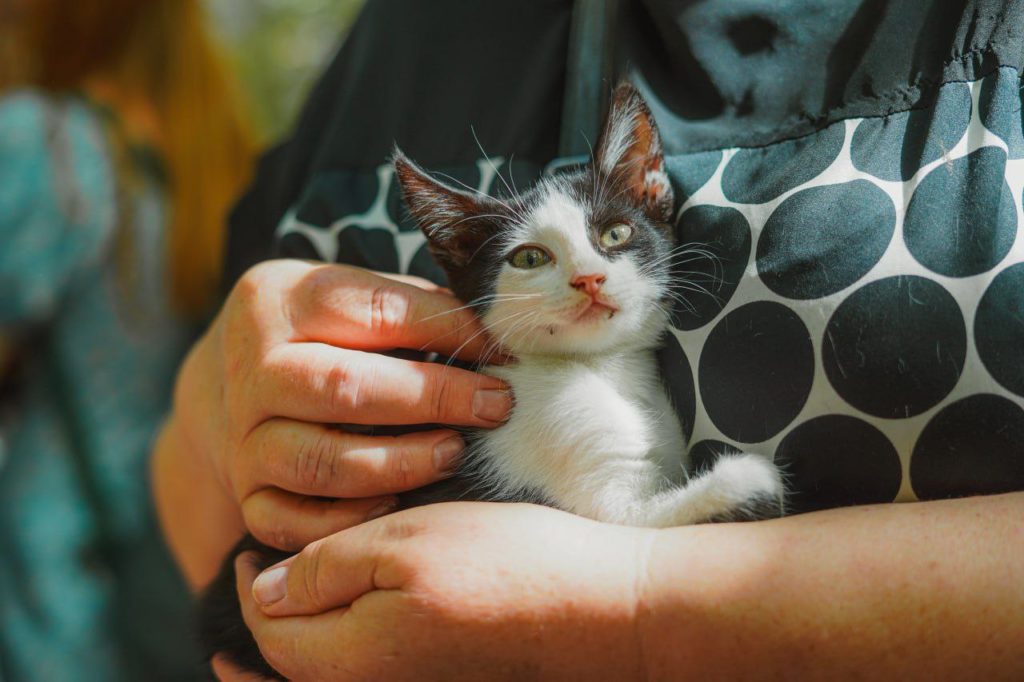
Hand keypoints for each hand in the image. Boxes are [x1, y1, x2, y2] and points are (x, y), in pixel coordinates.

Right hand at [168, 260, 511, 556]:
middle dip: (433, 398)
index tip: (504, 351)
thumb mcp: (351, 299)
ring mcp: (243, 438)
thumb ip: (414, 308)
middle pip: (345, 388)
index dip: (449, 329)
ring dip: (399, 463)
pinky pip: (294, 522)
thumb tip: (498, 335)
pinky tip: (397, 505)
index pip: (375, 310)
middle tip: (494, 407)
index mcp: (279, 300)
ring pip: (321, 462)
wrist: (231, 385)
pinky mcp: (247, 494)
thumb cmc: (321, 337)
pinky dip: (349, 521)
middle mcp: (253, 370)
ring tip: (453, 453)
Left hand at [235, 503, 650, 681]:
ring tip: (280, 608)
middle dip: (261, 625)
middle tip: (247, 582)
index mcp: (352, 659)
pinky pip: (365, 671)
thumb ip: (325, 569)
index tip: (248, 548)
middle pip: (291, 664)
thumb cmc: (506, 565)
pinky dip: (336, 650)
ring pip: (327, 670)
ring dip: (294, 644)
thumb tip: (261, 593)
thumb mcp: (406, 542)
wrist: (602, 610)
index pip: (269, 630)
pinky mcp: (439, 677)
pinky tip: (345, 622)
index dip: (248, 587)